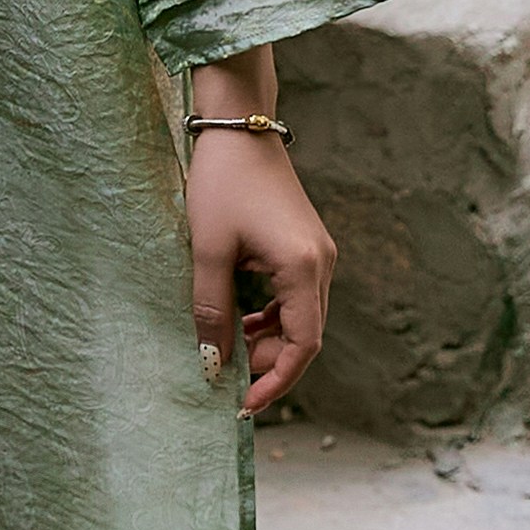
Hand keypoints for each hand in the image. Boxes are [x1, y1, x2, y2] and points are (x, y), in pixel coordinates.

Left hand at [189, 89, 333, 419]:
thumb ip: (211, 311)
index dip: (276, 381)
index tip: (245, 404)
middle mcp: (322, 263)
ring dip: (272, 342)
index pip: (303, 345)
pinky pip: (298, 298)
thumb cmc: (222, 182)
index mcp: (304, 267)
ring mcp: (317, 253)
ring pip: (303, 318)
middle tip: (230, 379)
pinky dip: (275, 318)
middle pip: (308, 336)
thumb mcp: (208, 251)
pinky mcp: (306, 246)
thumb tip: (212, 362)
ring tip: (232, 350)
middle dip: (272, 365)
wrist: (239, 125)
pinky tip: (245, 321)